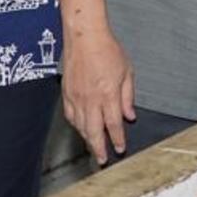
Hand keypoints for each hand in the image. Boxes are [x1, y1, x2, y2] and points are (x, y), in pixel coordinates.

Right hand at [63, 28, 135, 165]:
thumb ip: (128, 96)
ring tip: (93, 147)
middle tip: (103, 159)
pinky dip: (76, 126)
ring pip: (81, 126)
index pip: (114, 124)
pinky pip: (70, 116)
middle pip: (94, 132)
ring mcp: (76, 97)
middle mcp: (91, 99)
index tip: (120, 148)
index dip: (117, 139)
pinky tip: (81, 128)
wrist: (84, 37)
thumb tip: (130, 116)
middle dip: (99, 148)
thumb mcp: (127, 72)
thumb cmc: (107, 50)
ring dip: (87, 139)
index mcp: (108, 94)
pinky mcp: (66, 93)